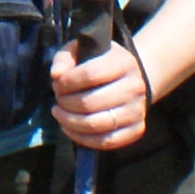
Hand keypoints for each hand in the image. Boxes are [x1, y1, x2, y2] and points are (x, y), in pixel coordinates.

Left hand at [48, 36, 149, 150]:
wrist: (130, 80)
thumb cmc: (99, 63)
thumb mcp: (81, 51)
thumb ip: (65, 58)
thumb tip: (56, 75)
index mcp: (124, 62)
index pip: (91, 74)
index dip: (68, 81)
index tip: (58, 83)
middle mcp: (135, 87)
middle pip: (90, 103)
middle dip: (66, 103)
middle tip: (58, 99)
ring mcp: (137, 110)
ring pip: (96, 124)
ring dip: (69, 121)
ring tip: (59, 113)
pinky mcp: (136, 130)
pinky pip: (105, 142)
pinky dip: (82, 138)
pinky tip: (69, 128)